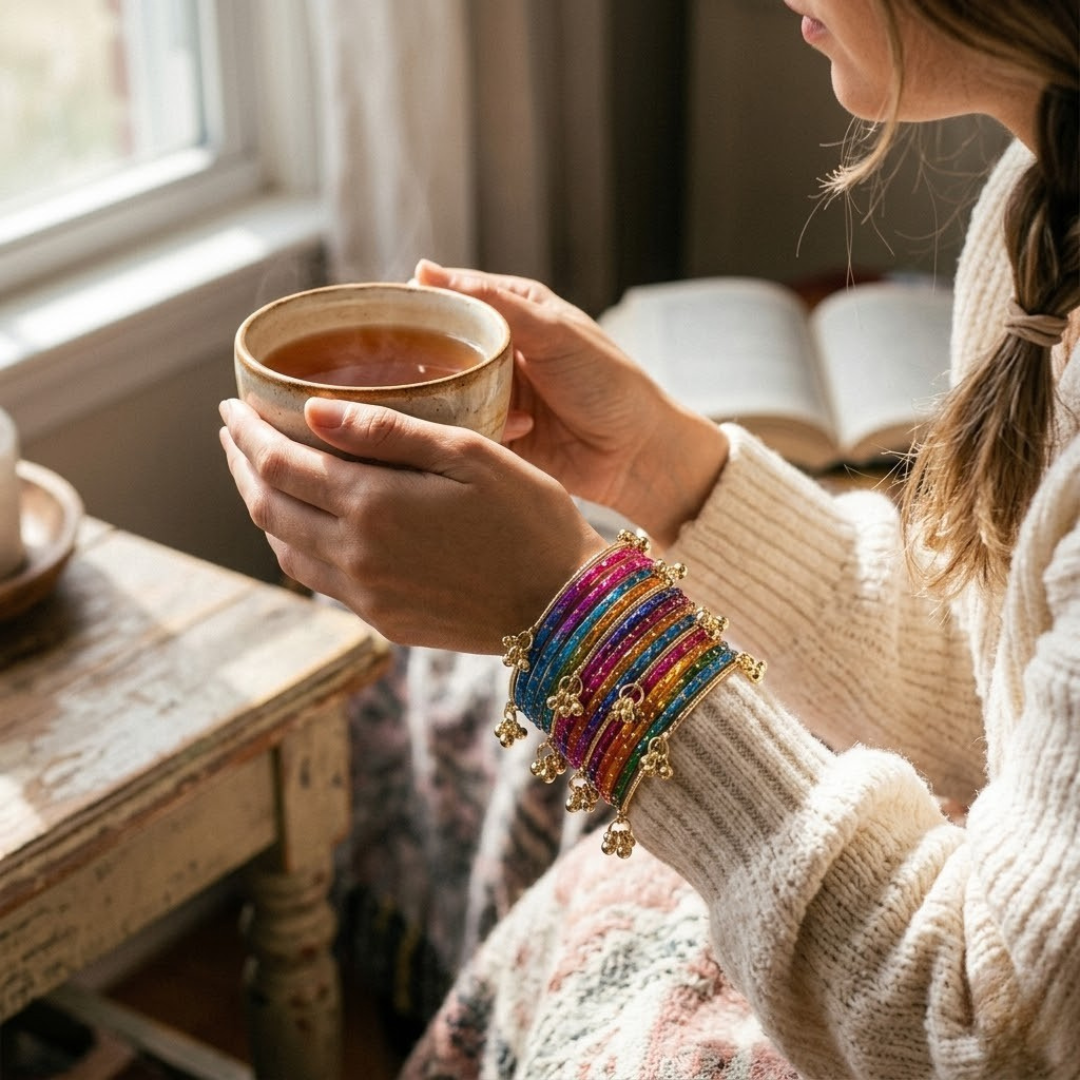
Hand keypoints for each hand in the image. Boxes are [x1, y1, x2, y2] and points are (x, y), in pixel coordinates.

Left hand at [218, 397, 605, 652]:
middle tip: (234, 432)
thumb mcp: (468, 456)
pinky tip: (305, 524)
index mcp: (372, 506)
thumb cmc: (530, 517)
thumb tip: (312, 412)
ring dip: (262, 506)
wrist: (564, 606)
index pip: (278, 463)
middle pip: (267, 506)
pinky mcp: (383, 621)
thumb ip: (387, 433)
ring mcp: (366, 596)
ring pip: (284, 548)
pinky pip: (317, 580)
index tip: (231, 405)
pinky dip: (294, 544)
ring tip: (259, 473)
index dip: (245, 431)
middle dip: (242, 464)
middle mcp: (355, 556)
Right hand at [415, 260, 727, 546]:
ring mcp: (497, 394)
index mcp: (514, 312)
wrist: (640, 453)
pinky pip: (462, 431)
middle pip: (438, 349)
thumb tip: (424, 270)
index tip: (379, 320)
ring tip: (440, 404)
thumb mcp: (552, 331)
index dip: (414, 307)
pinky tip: (493, 433)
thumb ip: (494, 303)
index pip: (450, 299)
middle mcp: (500, 351)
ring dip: (443, 400)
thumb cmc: (608, 382)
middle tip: (391, 372)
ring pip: (444, 392)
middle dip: (419, 361)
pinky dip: (468, 432)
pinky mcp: (498, 435)